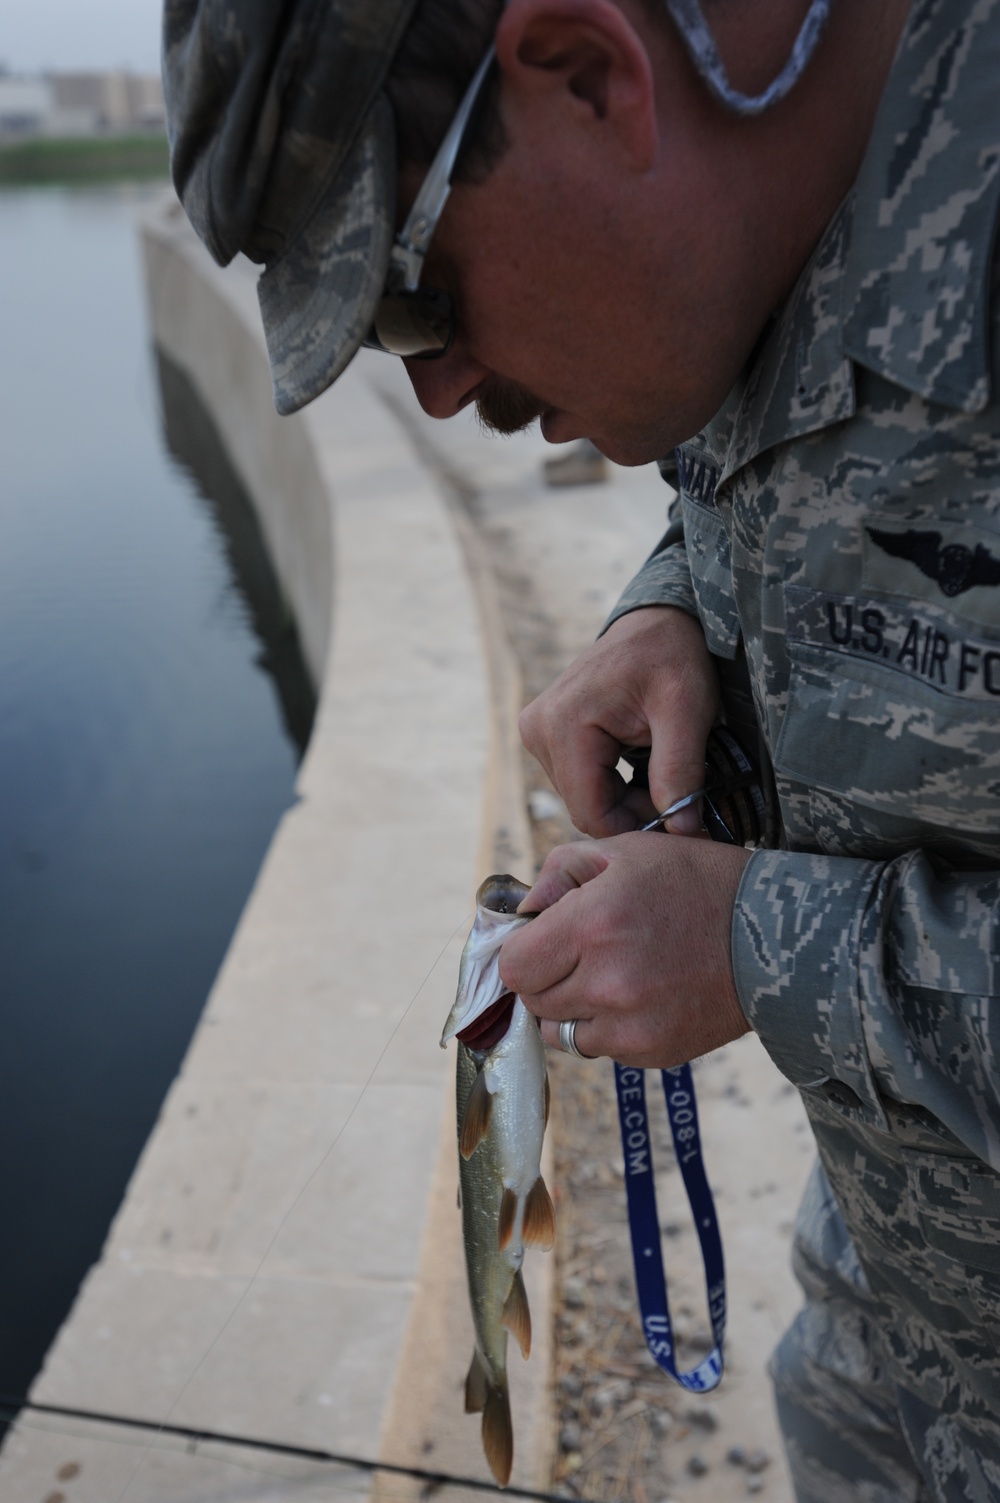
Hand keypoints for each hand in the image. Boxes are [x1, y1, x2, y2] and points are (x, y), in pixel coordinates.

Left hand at [498, 833, 750, 1067]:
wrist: (776, 936)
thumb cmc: (697, 882)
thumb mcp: (627, 851)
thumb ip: (561, 872)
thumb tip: (524, 911)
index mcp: (593, 924)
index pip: (514, 964)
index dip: (522, 949)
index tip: (542, 937)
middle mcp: (606, 981)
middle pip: (532, 1000)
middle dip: (546, 974)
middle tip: (580, 952)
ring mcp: (629, 1025)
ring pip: (560, 1029)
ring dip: (572, 1005)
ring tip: (611, 974)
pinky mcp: (651, 1052)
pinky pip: (599, 1047)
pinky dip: (606, 1026)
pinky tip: (640, 994)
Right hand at [518, 606, 718, 837]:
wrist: (656, 621)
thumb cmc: (672, 655)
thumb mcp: (686, 711)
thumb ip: (680, 772)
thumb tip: (682, 831)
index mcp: (564, 725)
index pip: (591, 813)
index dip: (637, 826)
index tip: (679, 816)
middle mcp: (538, 730)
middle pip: (586, 807)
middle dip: (633, 810)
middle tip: (678, 792)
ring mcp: (537, 731)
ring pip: (583, 797)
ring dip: (624, 797)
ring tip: (661, 769)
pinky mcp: (546, 732)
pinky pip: (579, 779)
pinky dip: (613, 782)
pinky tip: (640, 761)